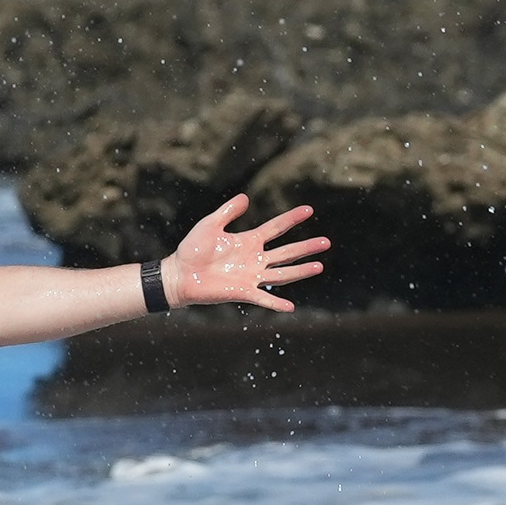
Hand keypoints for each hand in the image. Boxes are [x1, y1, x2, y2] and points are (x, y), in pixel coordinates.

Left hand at [166, 195, 327, 312]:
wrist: (179, 274)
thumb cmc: (192, 249)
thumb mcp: (210, 225)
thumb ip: (227, 211)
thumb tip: (246, 197)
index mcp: (248, 241)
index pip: (276, 228)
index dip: (291, 219)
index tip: (309, 209)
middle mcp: (254, 259)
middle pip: (286, 252)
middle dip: (306, 247)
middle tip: (326, 242)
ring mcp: (251, 276)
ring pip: (282, 273)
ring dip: (300, 271)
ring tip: (320, 266)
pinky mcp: (242, 292)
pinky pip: (263, 298)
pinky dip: (276, 303)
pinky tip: (291, 307)